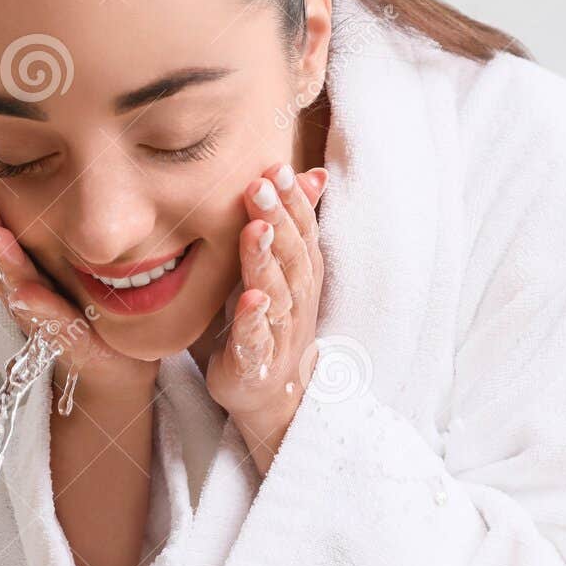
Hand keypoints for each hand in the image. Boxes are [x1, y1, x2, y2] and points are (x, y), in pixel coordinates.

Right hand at [0, 182, 158, 401]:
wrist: (114, 363)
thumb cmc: (82, 304)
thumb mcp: (54, 262)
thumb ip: (24, 229)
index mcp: (22, 270)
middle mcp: (27, 293)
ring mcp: (46, 317)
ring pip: (19, 286)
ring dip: (5, 262)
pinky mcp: (73, 341)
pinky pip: (55, 324)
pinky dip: (39, 309)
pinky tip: (25, 294)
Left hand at [204, 162, 328, 473]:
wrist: (270, 397)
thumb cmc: (269, 325)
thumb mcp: (281, 270)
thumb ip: (292, 224)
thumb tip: (316, 174)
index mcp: (302, 277)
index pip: (303, 233)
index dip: (294, 202)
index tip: (278, 168)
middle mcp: (297, 302)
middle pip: (292, 256)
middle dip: (279, 219)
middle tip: (260, 184)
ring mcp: (279, 334)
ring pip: (276, 293)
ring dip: (265, 261)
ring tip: (254, 230)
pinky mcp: (256, 363)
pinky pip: (256, 340)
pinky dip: (253, 320)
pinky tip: (250, 300)